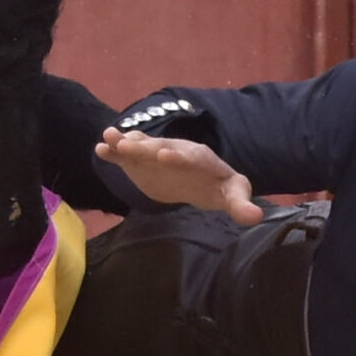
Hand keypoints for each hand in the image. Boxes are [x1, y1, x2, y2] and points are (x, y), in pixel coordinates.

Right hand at [94, 127, 259, 223]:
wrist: (201, 180)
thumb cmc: (219, 187)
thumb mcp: (233, 195)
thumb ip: (241, 204)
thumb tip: (255, 217)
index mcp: (200, 159)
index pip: (190, 157)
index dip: (179, 157)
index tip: (164, 155)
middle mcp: (176, 152)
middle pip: (160, 148)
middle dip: (145, 147)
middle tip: (128, 144)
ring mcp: (157, 156)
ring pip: (141, 147)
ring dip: (126, 143)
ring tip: (108, 138)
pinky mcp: (143, 164)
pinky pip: (128, 157)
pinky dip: (115, 152)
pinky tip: (100, 149)